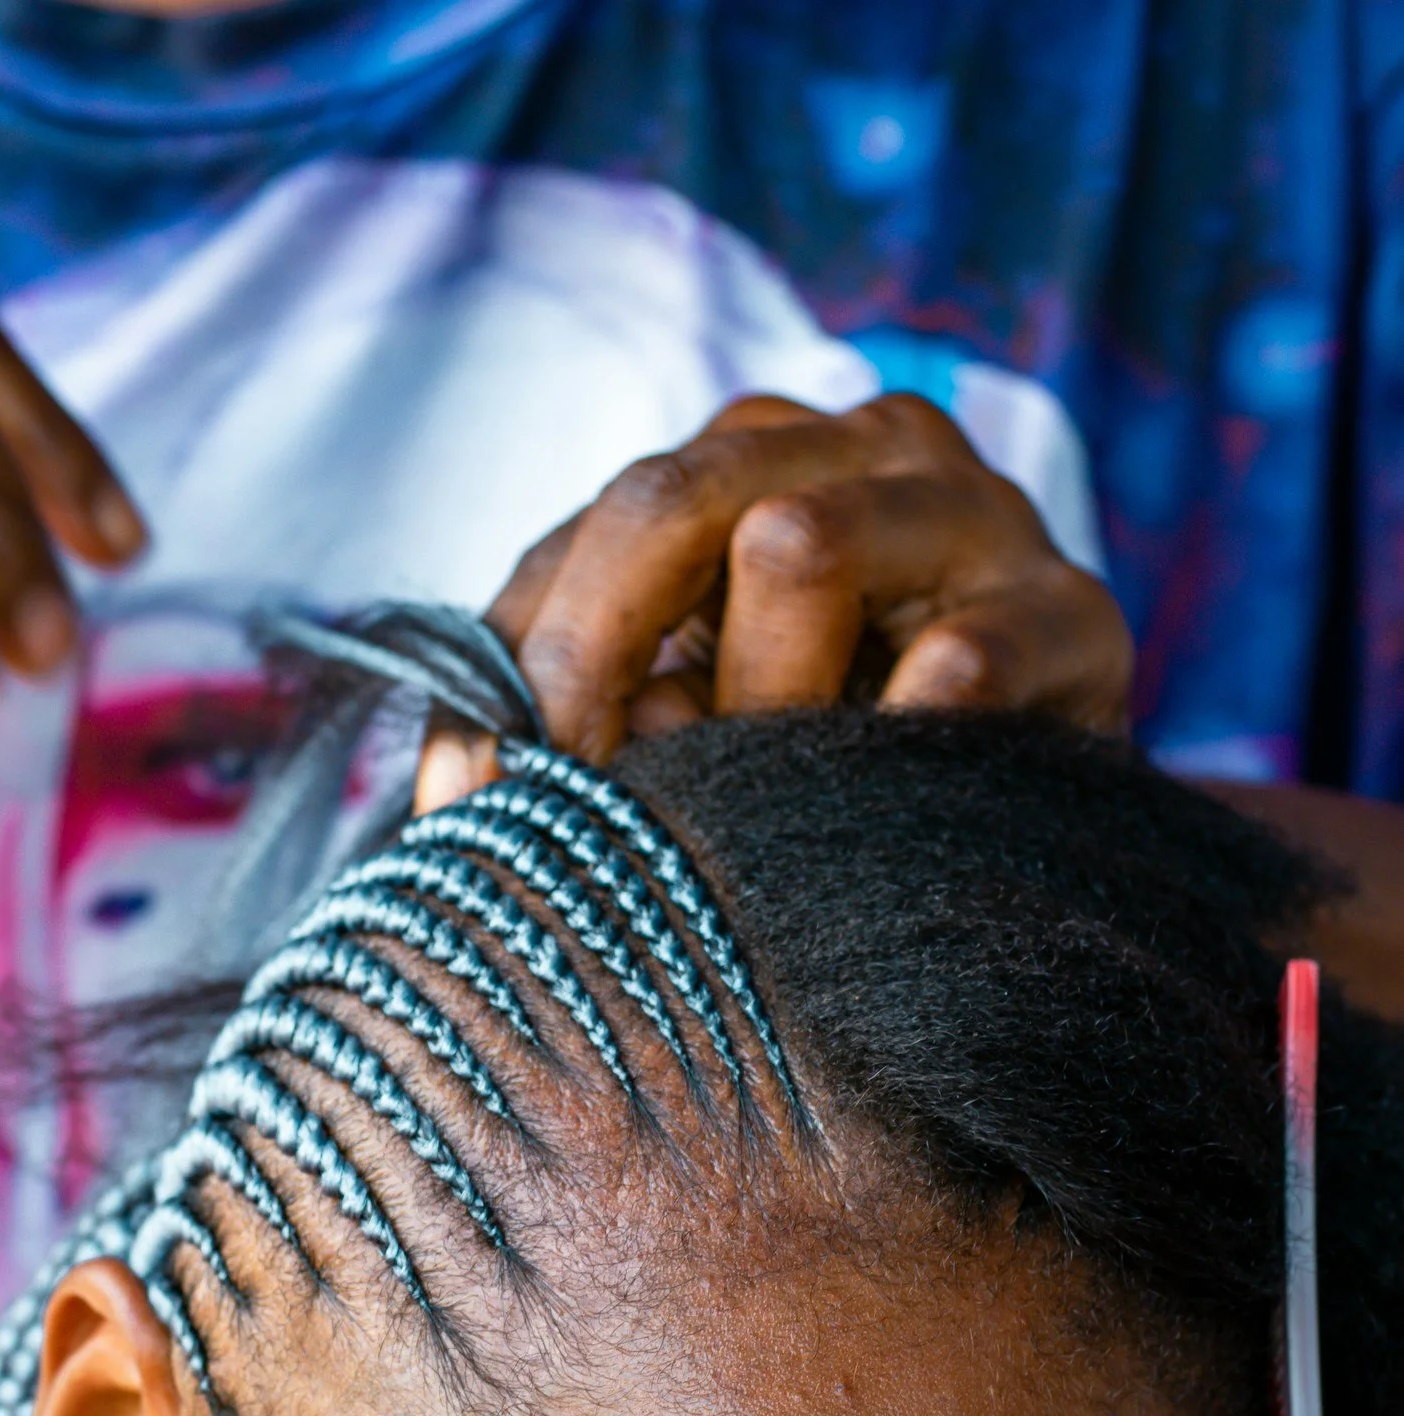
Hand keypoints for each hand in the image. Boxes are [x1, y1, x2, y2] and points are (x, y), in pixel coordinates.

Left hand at [419, 393, 1131, 803]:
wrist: (1030, 844)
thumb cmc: (826, 782)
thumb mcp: (676, 737)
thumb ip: (571, 726)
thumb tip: (462, 799)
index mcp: (753, 461)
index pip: (592, 532)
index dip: (518, 669)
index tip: (475, 808)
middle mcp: (861, 449)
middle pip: (671, 499)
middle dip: (595, 660)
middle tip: (579, 799)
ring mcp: (978, 513)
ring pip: (797, 543)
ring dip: (752, 701)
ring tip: (773, 796)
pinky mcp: (1074, 615)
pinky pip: (953, 658)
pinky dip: (889, 743)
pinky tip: (882, 802)